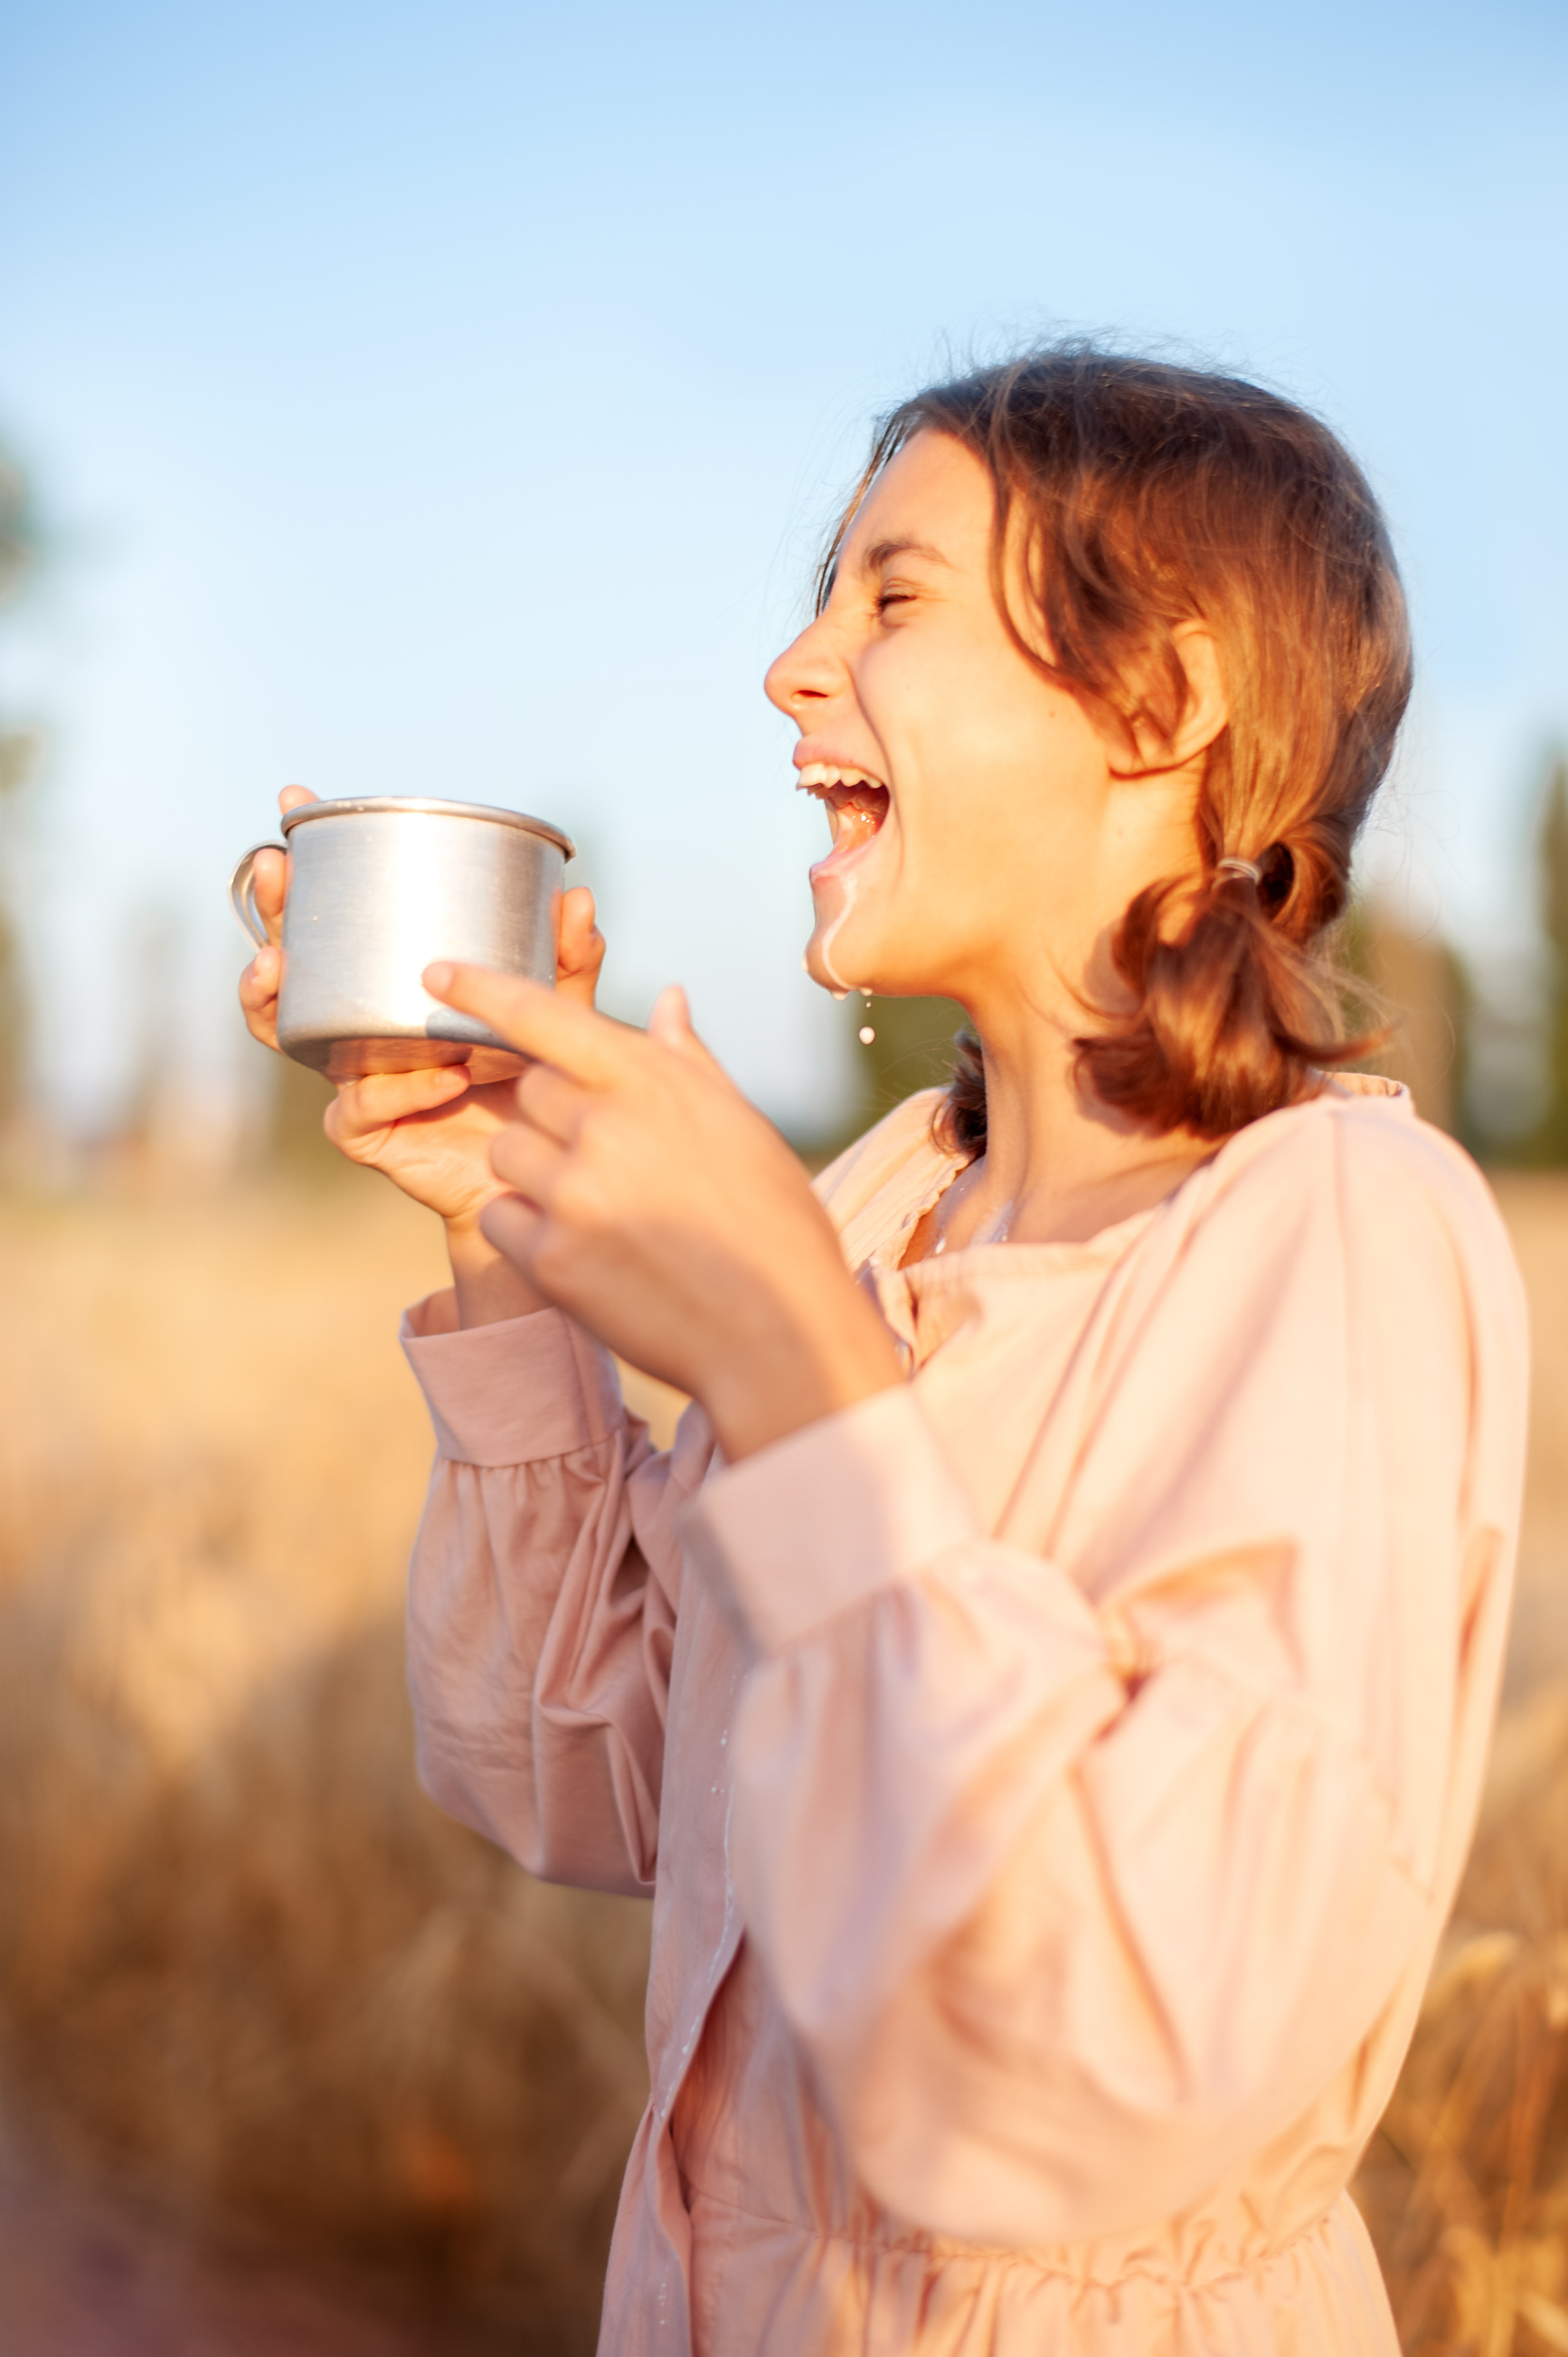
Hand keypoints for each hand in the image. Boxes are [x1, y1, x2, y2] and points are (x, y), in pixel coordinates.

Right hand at [237, 787, 606, 1324]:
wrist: (542, 1179)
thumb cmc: (541, 1087)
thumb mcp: (560, 1016)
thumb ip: (568, 964)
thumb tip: (579, 897)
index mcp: (393, 985)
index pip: (339, 913)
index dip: (311, 861)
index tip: (295, 801)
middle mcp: (361, 1025)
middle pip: (291, 960)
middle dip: (271, 911)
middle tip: (274, 869)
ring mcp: (354, 1075)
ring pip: (288, 1032)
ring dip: (271, 995)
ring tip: (273, 965)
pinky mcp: (367, 1134)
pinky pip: (359, 1105)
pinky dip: (400, 1088)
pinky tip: (438, 1075)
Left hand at [422, 962, 903, 1460]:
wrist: (776, 1334)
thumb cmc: (770, 1223)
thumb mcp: (741, 1126)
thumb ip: (687, 1060)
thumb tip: (666, 1000)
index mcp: (651, 1082)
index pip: (542, 1016)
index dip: (481, 990)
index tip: (438, 972)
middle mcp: (603, 1127)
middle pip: (527, 1094)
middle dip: (554, 1120)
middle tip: (611, 1164)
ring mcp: (572, 1194)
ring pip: (507, 1157)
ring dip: (538, 1176)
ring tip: (607, 1214)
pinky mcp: (550, 1259)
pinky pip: (500, 1220)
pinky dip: (529, 1232)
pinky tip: (591, 1254)